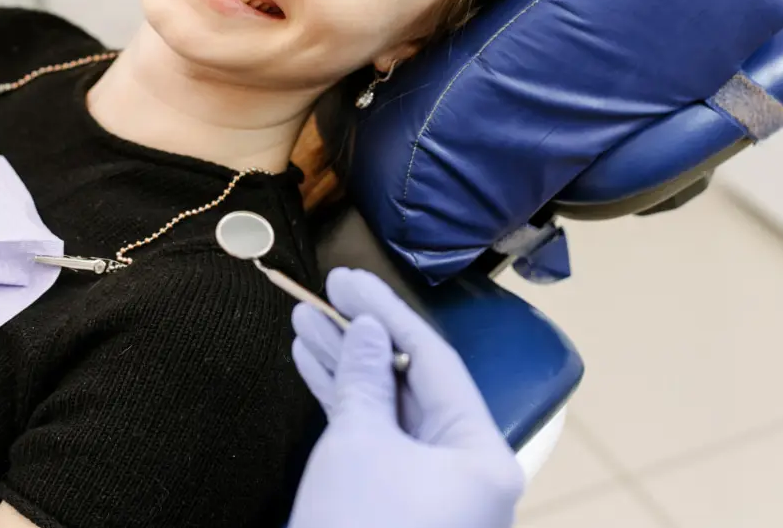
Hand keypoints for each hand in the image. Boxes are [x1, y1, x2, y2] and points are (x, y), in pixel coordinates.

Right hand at [287, 268, 523, 527]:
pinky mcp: (399, 508)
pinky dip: (345, 407)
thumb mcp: (360, 443)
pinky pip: (377, 443)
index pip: (435, 360)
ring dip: (346, 367)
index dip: (386, 311)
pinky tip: (310, 366)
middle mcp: (467, 472)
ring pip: (390, 411)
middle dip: (363, 337)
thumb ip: (364, 377)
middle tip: (323, 292)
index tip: (345, 278)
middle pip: (415, 383)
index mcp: (480, 456)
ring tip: (302, 320)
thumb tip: (367, 330)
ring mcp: (434, 494)